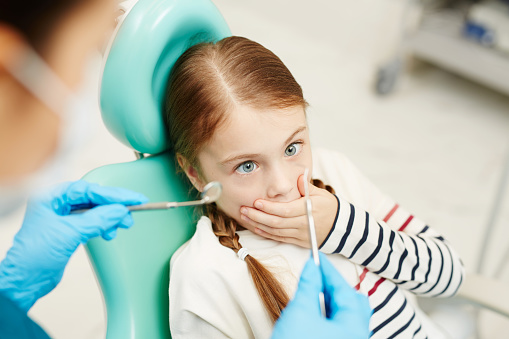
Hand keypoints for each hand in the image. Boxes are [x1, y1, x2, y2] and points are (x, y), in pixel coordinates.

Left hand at [0, 180, 147, 311]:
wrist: (24, 282)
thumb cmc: (34, 257)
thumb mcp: (69, 234)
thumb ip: (97, 220)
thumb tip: (120, 210)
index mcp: (51, 197)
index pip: (88, 190)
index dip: (113, 194)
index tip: (132, 199)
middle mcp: (57, 203)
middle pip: (94, 198)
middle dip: (114, 206)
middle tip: (132, 211)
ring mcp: (63, 217)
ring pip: (95, 210)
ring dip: (111, 217)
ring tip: (122, 225)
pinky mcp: (70, 230)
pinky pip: (93, 221)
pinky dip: (104, 226)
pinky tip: (109, 232)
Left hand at [240, 175, 337, 247]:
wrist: (340, 227)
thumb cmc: (328, 207)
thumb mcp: (320, 193)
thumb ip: (306, 186)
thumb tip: (297, 177)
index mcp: (308, 209)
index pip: (285, 210)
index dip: (269, 207)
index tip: (257, 202)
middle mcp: (304, 224)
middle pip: (277, 222)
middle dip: (258, 216)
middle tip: (244, 209)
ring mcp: (301, 234)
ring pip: (276, 231)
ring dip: (258, 225)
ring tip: (245, 217)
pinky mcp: (299, 242)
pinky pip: (280, 238)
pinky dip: (266, 234)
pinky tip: (256, 227)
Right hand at [271, 253, 371, 338]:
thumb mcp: (300, 312)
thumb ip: (308, 286)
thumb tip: (311, 268)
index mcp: (354, 327)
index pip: (345, 290)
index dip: (329, 271)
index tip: (316, 258)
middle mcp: (356, 336)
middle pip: (353, 303)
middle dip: (334, 286)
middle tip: (316, 275)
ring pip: (346, 315)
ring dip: (331, 300)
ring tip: (313, 292)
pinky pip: (339, 326)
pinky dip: (328, 314)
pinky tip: (313, 310)